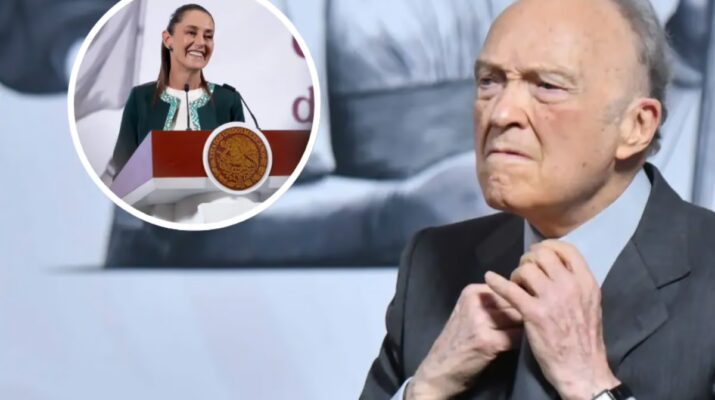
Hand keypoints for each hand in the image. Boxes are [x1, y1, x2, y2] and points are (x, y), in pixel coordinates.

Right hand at [407, 284, 522, 399]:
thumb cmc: (456, 344)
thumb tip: (525, 299)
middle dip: (526, 314)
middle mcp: (474, 302)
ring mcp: (479, 321)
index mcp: (471, 292)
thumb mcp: (468, 314)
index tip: (526, 312)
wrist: (438, 371)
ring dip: (527, 329)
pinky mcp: (487, 341)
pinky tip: (518, 348)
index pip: (509, 289)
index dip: (521, 301)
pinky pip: (517, 337)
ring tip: (525, 338)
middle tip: (529, 327)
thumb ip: (491, 304)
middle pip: (515, 302)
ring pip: (519, 318)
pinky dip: (523, 343)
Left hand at [485, 240, 619, 399]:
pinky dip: (497, 281)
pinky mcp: (533, 313)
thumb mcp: (590, 305)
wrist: (581, 369)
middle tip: (523, 271)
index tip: (538, 252)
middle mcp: (570, 286)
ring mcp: (551, 299)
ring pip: (526, 268)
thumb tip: (558, 269)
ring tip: (516, 285)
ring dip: (517, 274)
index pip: (567, 250)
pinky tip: (490, 278)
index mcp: (586, 283)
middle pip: (543, 255)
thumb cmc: (585, 340)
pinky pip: (510, 289)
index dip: (548, 246)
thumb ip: (576, 285)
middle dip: (529, 259)